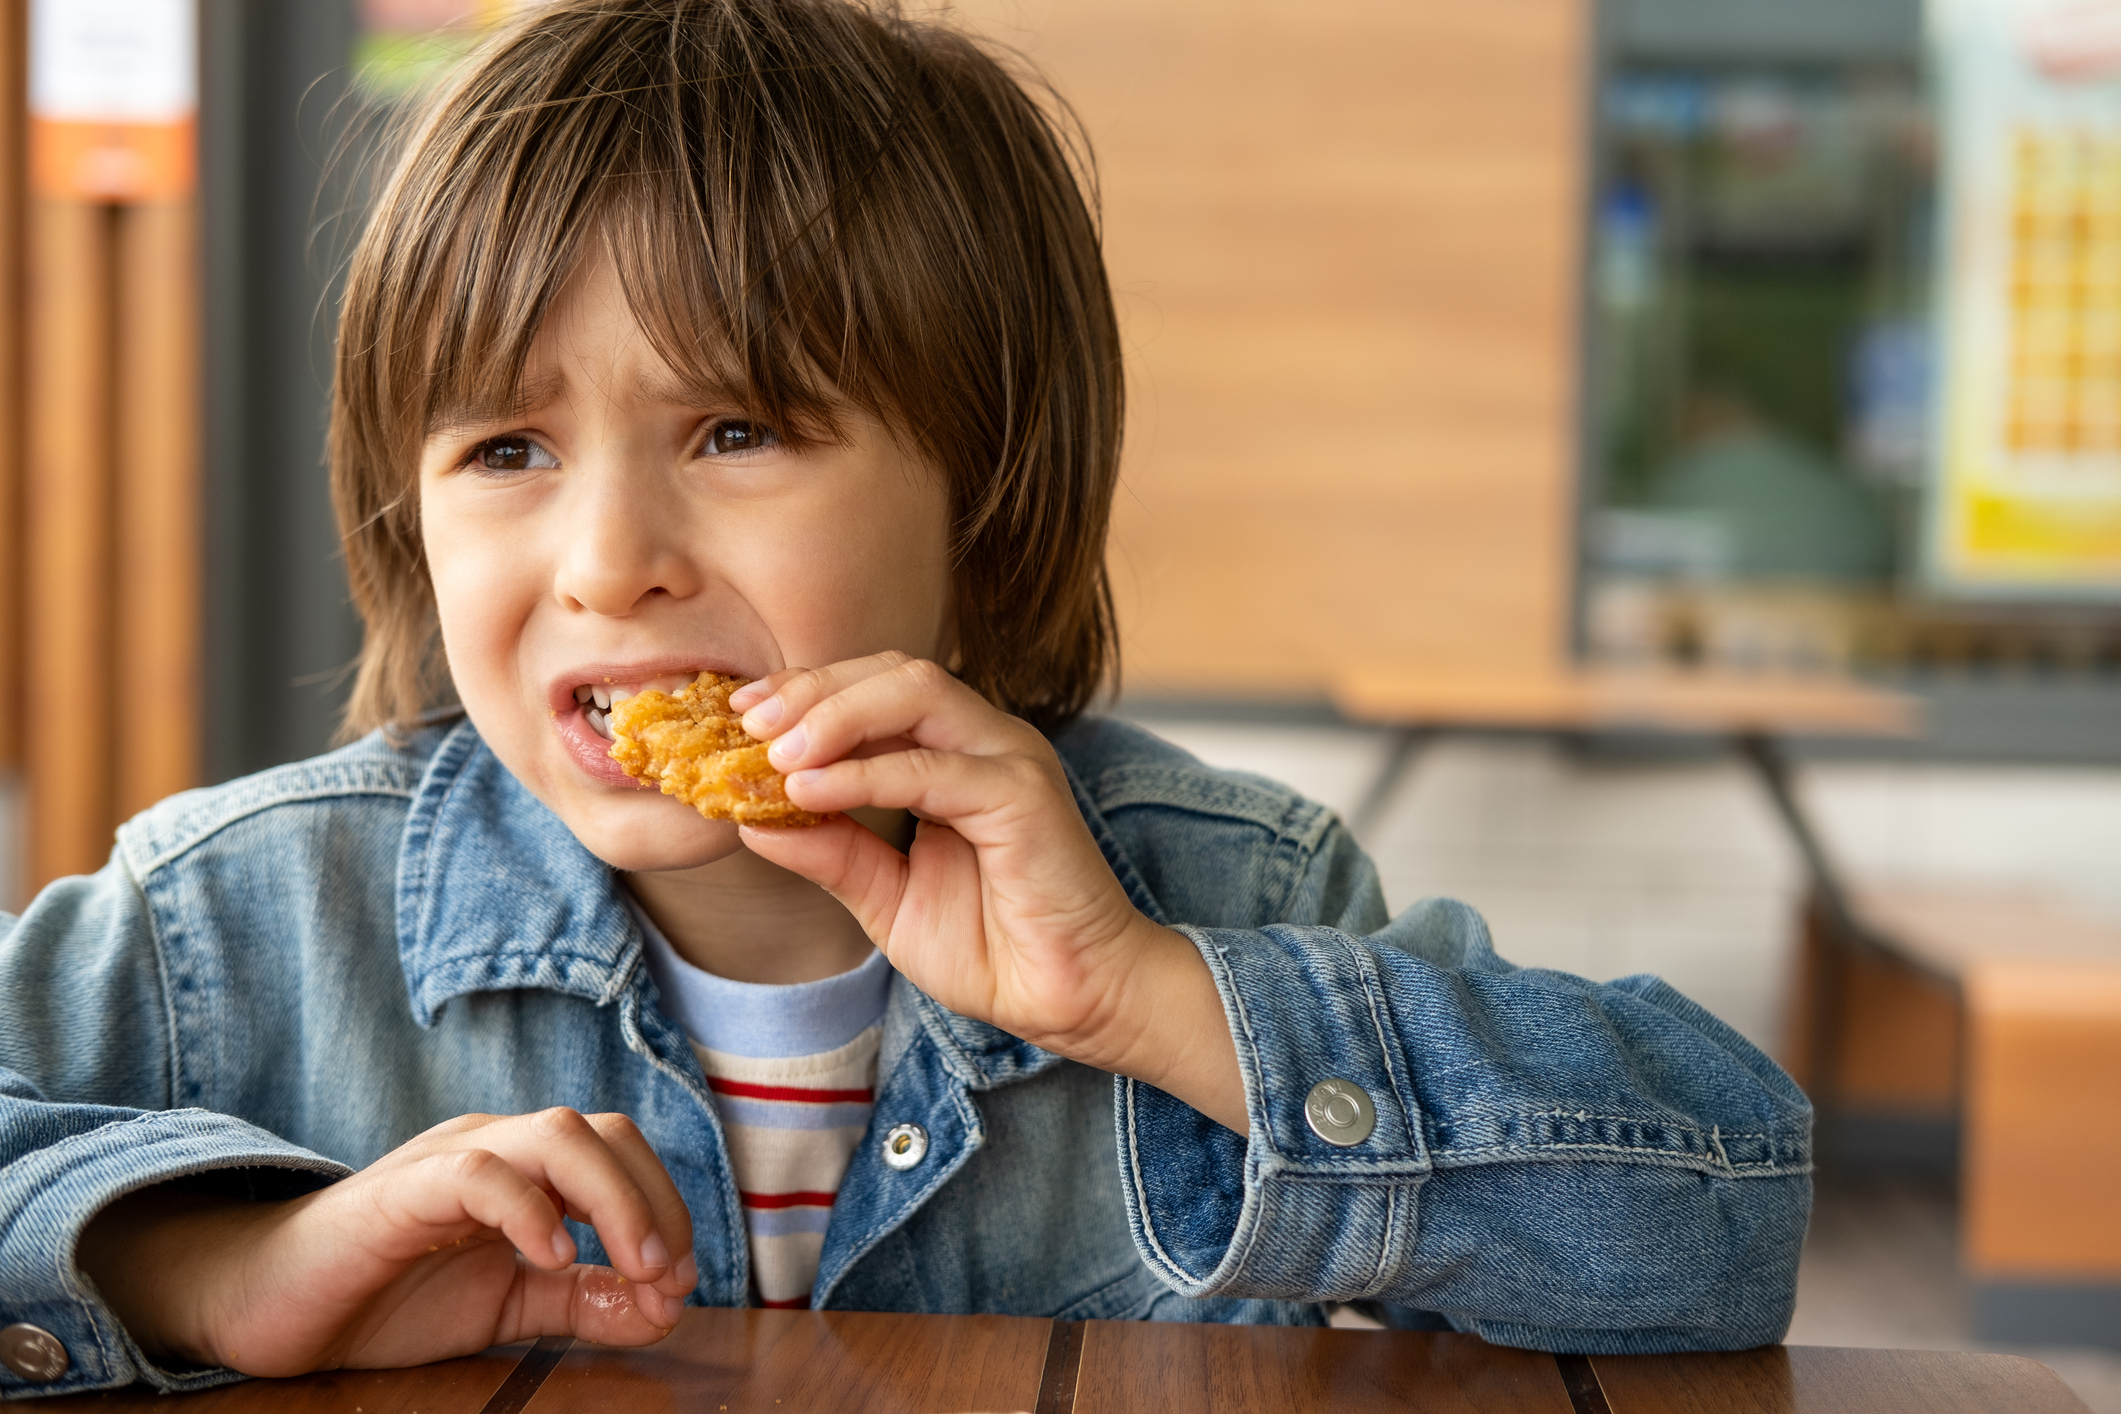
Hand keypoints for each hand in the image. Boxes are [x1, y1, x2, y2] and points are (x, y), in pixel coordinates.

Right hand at [76, 1108, 694, 1375]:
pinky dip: (529, 1208)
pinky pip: (479, 1174)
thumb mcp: (509, 1304)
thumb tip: (668, 1305)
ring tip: (635, 1264)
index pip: (619, 1151)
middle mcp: (493, 1146)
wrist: (268, 1307)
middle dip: (654, 1199)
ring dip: (614, 1198)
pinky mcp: (402, 1191)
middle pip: (602, 1131)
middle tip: (669, 1273)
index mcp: (524, 1166)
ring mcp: (448, 1160)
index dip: (665, 1206)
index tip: (682, 1279)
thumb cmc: (387, 1297)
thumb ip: (585, 1301)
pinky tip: (551, 1255)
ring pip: (556, 1134)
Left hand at [730, 654, 1244, 1130]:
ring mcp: (1010, 759)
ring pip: (916, 692)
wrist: (1068, 1000)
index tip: (741, 714)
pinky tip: (811, 789)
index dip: (808, 692)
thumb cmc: (992, 948)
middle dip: (813, 688)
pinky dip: (865, 772)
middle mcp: (986, 741)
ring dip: (835, 713)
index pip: (877, 689)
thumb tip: (750, 817)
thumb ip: (829, 852)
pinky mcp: (1024, 794)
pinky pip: (931, 767)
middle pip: (893, 671)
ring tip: (775, 750)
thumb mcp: (885, 896)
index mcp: (956, 753)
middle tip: (747, 720)